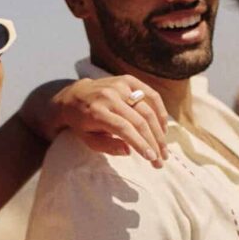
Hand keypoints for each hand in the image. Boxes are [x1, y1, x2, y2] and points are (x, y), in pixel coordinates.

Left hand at [48, 76, 168, 165]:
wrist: (74, 96)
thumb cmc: (81, 123)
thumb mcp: (88, 140)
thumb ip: (107, 147)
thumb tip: (129, 151)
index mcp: (97, 112)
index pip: (124, 128)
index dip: (140, 144)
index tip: (152, 158)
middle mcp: (110, 96)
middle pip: (139, 120)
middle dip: (153, 142)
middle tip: (161, 159)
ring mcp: (120, 86)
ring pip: (148, 109)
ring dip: (159, 131)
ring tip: (164, 149)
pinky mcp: (128, 80)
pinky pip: (150, 94)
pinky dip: (160, 111)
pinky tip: (163, 127)